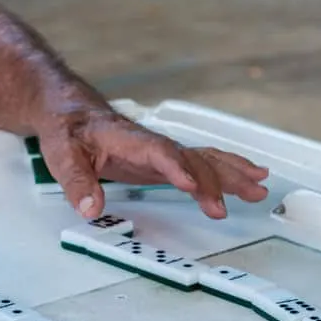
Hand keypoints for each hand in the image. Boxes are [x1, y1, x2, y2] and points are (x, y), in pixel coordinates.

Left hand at [37, 109, 269, 219]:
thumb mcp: (62, 155)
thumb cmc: (69, 129)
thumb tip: (90, 209)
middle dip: (214, 181)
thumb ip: (77, 182)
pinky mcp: (166, 160)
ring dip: (233, 174)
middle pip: (190, 159)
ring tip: (259, 189)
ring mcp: (163, 151)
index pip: (158, 152)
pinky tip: (250, 177)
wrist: (70, 111)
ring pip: (205, 159)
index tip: (192, 186)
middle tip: (228, 204)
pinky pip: (203, 162)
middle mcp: (153, 143)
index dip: (176, 168)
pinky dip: (228, 169)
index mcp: (128, 139)